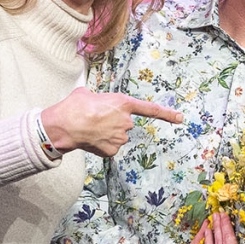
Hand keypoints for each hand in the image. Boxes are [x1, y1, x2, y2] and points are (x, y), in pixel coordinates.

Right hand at [42, 89, 183, 157]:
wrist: (65, 125)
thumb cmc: (75, 106)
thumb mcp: (88, 93)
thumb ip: (99, 98)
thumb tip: (93, 101)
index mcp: (123, 103)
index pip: (150, 109)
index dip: (167, 114)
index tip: (180, 118)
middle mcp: (126, 121)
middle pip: (125, 123)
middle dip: (113, 122)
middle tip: (95, 118)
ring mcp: (120, 137)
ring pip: (117, 136)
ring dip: (106, 133)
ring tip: (90, 127)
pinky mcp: (112, 150)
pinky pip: (109, 147)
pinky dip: (101, 144)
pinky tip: (90, 139)